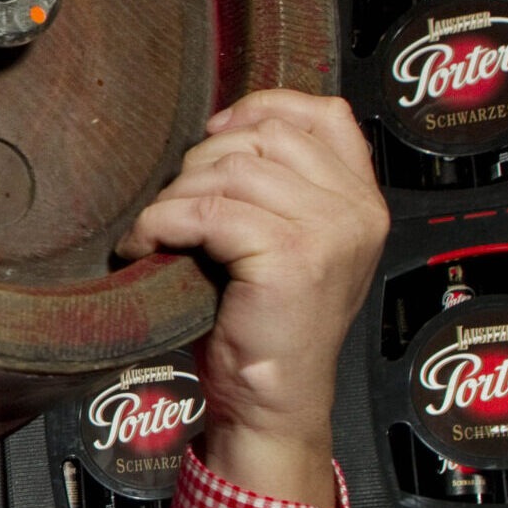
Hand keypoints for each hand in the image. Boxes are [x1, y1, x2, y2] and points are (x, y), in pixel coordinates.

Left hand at [112, 90, 388, 507]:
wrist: (274, 400)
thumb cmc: (265, 325)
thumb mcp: (289, 245)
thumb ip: (280, 190)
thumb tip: (221, 131)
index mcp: (362, 200)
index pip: (325, 114)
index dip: (261, 107)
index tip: (213, 131)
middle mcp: (356, 210)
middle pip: (264, 138)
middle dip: (200, 163)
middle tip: (171, 207)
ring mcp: (329, 232)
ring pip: (231, 171)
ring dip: (175, 197)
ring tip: (155, 232)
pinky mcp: (290, 258)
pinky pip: (207, 212)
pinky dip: (161, 224)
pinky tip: (145, 247)